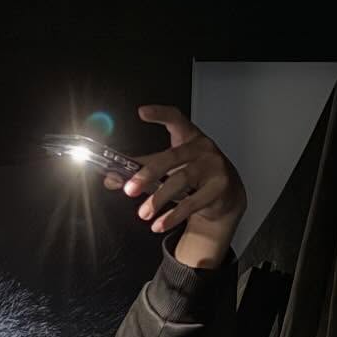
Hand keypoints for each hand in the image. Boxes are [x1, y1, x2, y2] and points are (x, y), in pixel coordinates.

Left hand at [106, 103, 246, 266]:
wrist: (226, 194)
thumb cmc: (194, 175)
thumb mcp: (169, 168)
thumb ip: (140, 170)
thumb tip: (111, 179)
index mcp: (189, 137)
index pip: (176, 119)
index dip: (160, 114)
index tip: (142, 112)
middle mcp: (202, 148)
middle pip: (172, 157)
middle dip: (148, 173)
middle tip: (129, 189)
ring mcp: (213, 166)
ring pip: (182, 180)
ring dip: (158, 199)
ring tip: (143, 213)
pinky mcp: (219, 187)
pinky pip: (192, 202)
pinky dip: (173, 216)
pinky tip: (160, 224)